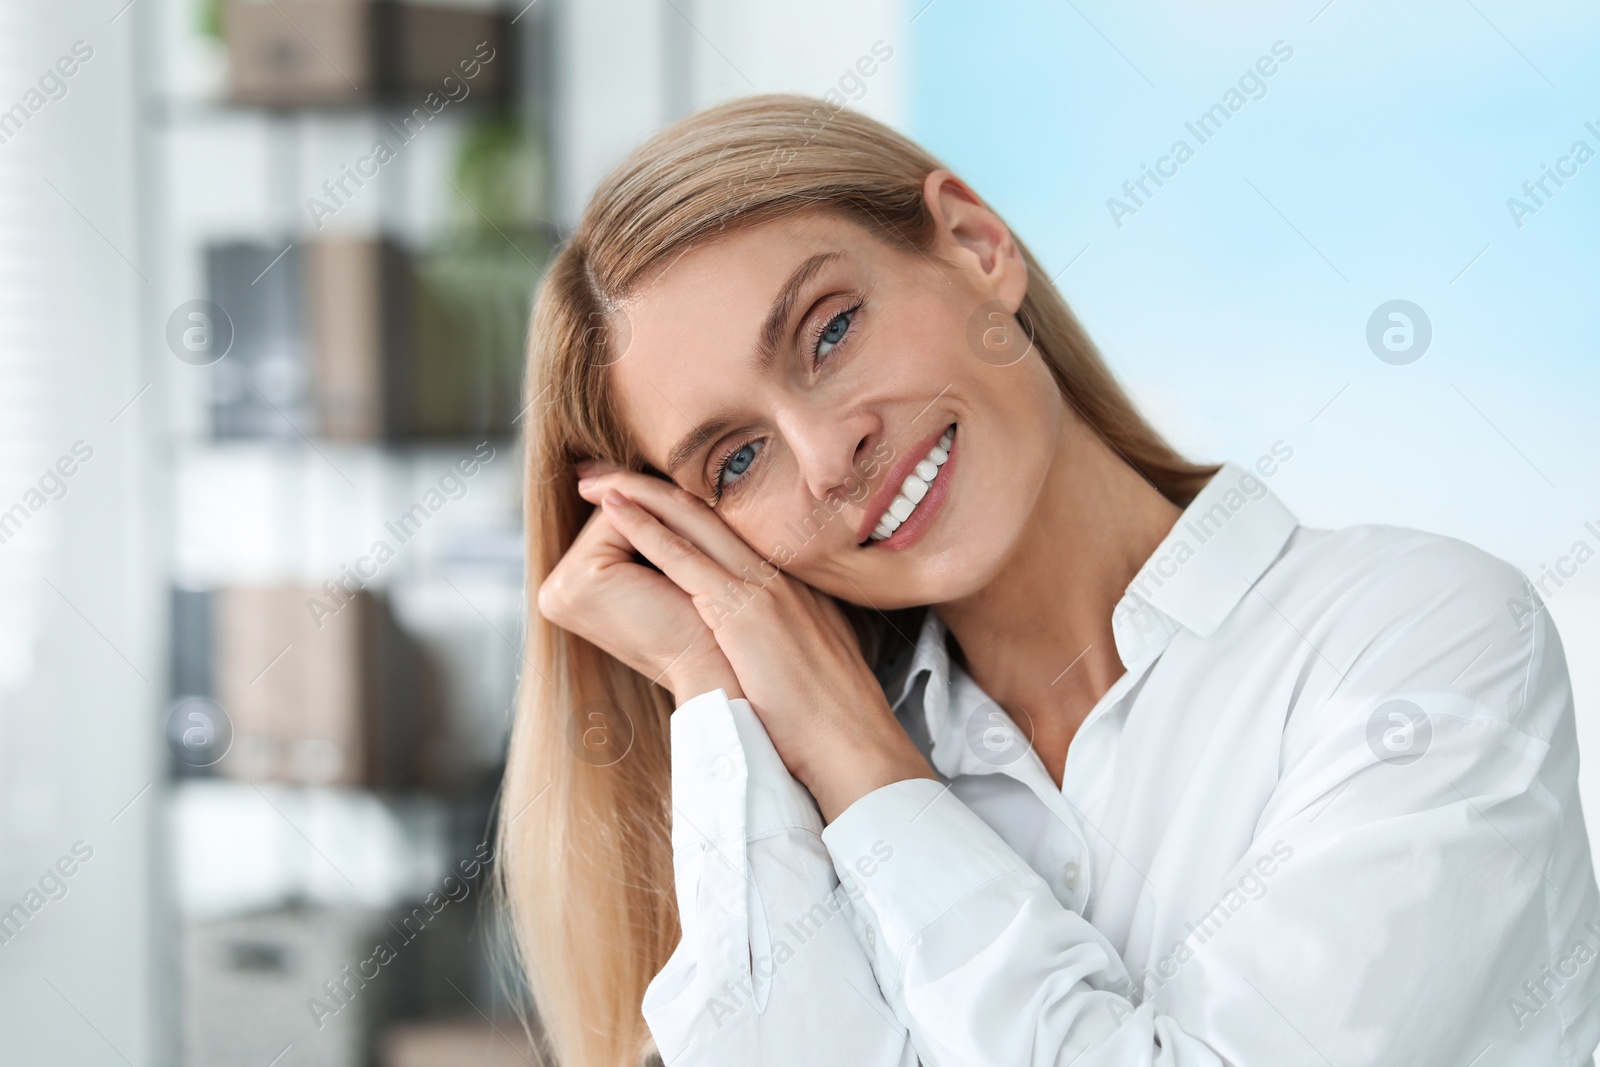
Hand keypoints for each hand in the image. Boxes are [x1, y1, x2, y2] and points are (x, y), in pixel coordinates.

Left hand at [573, 462, 935, 821]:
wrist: (852, 742)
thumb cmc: (831, 721)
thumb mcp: (812, 663)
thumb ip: (787, 639)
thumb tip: (761, 648)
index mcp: (791, 586)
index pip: (728, 532)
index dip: (682, 507)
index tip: (646, 495)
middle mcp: (776, 574)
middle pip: (705, 513)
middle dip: (650, 487)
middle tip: (605, 472)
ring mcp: (761, 587)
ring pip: (692, 522)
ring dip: (638, 495)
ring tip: (595, 480)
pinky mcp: (744, 610)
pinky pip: (684, 557)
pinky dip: (646, 528)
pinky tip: (614, 511)